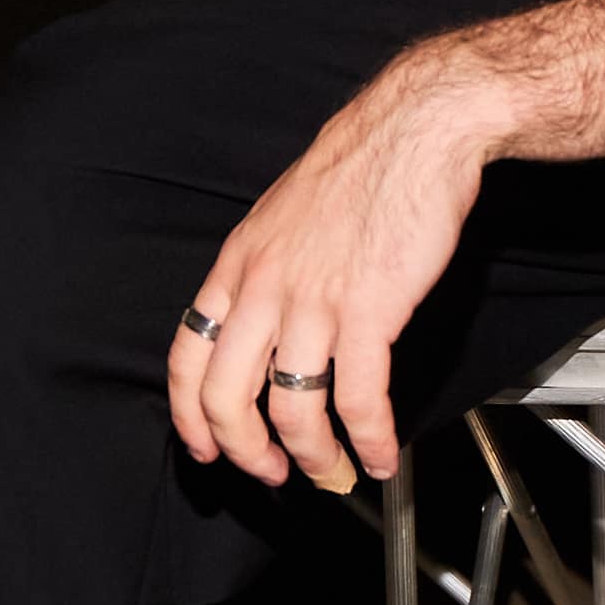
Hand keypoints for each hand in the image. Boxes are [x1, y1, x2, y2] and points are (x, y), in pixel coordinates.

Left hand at [168, 40, 513, 491]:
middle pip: (226, 396)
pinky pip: (359, 398)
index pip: (187, 355)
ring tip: (334, 473)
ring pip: (292, 408)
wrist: (416, 130)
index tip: (205, 447)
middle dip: (247, 451)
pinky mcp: (368, 311)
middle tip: (272, 474)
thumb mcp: (285, 214)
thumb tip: (270, 320)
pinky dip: (370, 438)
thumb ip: (269, 270)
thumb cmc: (364, 165)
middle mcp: (265, 287)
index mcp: (239, 263)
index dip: (190, 414)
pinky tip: (382, 453)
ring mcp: (313, 301)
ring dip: (313, 456)